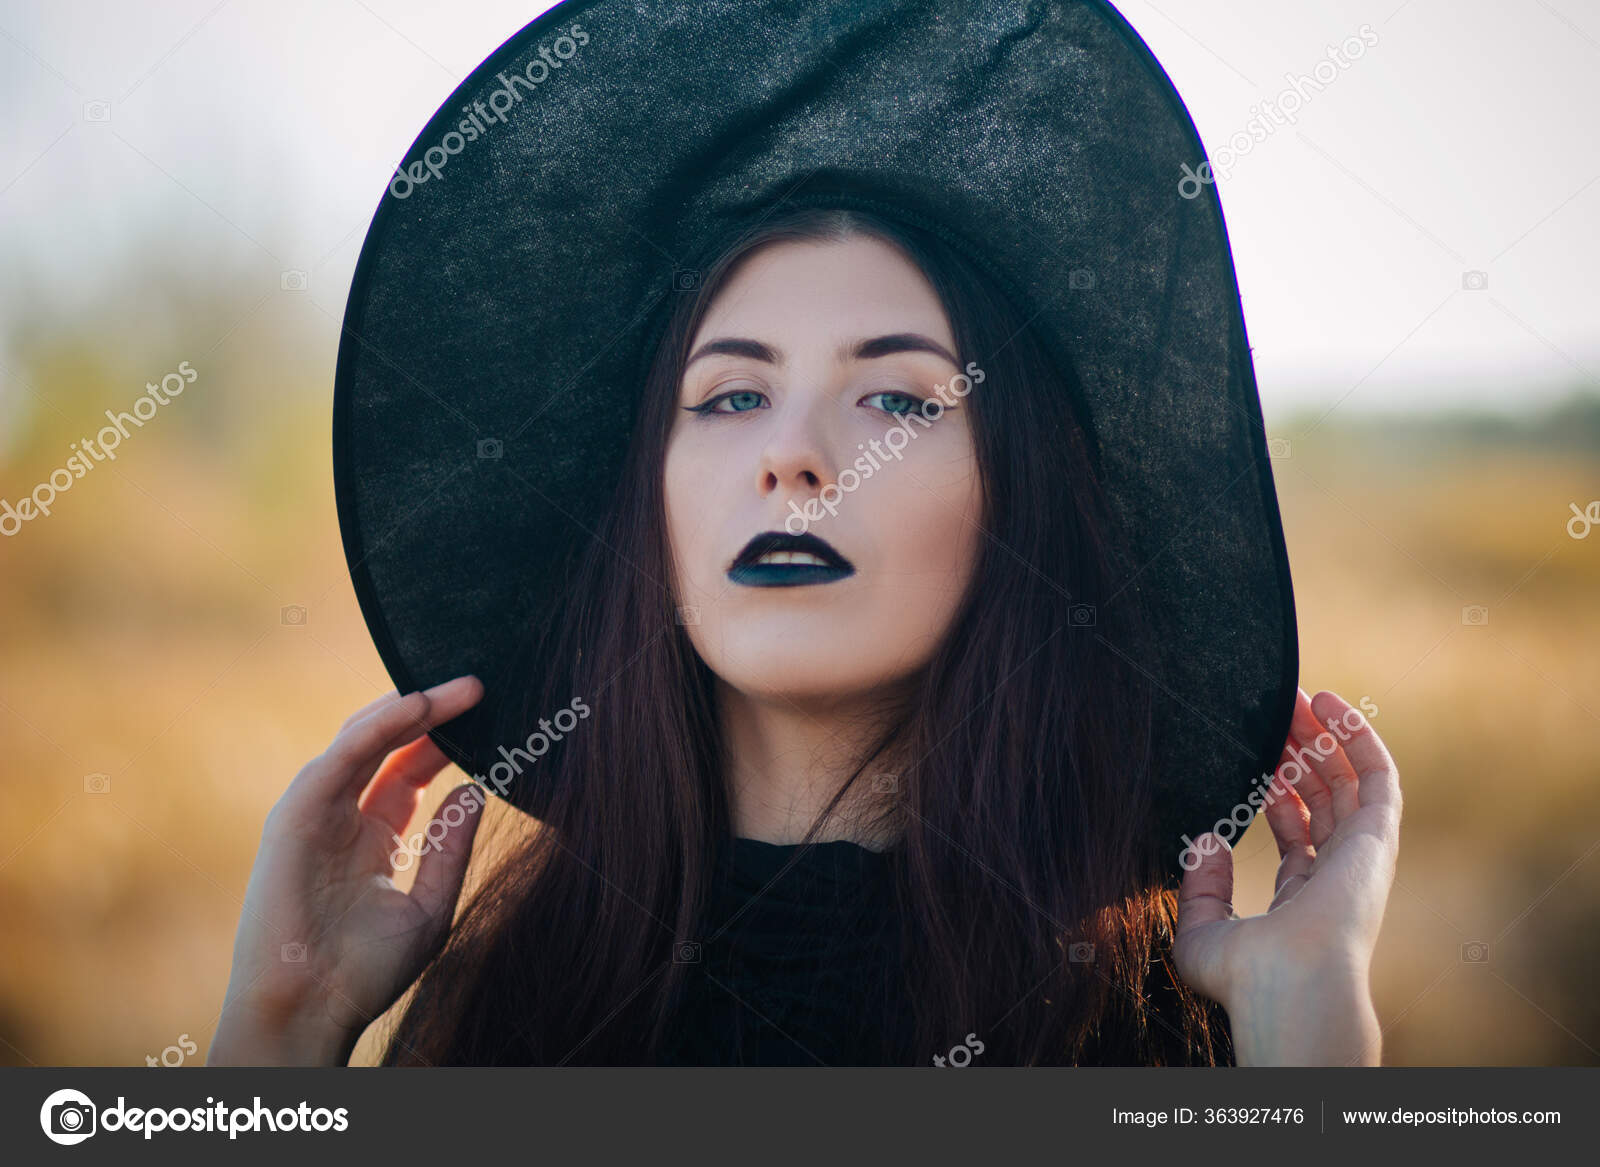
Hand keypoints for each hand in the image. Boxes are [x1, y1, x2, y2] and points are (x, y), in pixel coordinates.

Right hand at [208, 677, 485, 1064]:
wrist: (312, 1011)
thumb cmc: (363, 973)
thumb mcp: (429, 906)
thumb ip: (450, 847)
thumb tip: (476, 790)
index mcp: (370, 838)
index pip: (408, 770)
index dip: (444, 740)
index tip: (487, 715)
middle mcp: (341, 818)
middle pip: (387, 746)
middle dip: (432, 714)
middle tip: (479, 687)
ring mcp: (315, 813)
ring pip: (361, 739)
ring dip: (409, 708)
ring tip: (460, 690)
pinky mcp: (294, 816)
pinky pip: (339, 758)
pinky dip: (377, 728)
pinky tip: (416, 707)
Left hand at [1172, 687, 1402, 1064]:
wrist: (1289, 983)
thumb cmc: (1246, 975)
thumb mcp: (1203, 933)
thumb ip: (1201, 888)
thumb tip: (1205, 839)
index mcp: (1303, 901)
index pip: (1297, 834)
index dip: (1278, 792)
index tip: (1255, 757)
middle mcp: (1338, 876)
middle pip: (1324, 799)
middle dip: (1299, 753)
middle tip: (1273, 714)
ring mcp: (1361, 856)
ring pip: (1348, 780)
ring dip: (1323, 735)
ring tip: (1295, 698)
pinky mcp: (1378, 837)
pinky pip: (1378, 775)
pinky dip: (1357, 737)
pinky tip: (1329, 705)